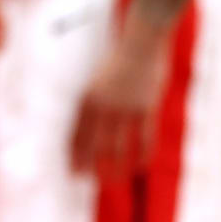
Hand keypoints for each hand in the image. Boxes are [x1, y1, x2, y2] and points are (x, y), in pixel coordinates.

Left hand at [68, 31, 168, 175]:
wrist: (141, 40)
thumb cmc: (121, 59)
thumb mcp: (100, 79)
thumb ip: (97, 102)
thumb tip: (93, 127)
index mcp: (88, 96)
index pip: (77, 132)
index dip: (75, 154)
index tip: (74, 170)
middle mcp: (104, 104)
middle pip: (95, 143)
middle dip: (91, 165)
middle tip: (91, 181)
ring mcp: (125, 107)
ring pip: (119, 146)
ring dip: (116, 167)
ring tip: (114, 180)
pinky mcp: (146, 108)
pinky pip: (143, 139)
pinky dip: (142, 155)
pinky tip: (140, 166)